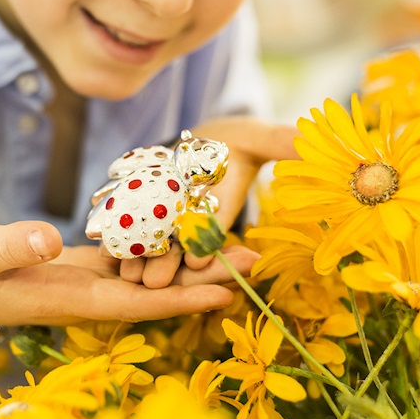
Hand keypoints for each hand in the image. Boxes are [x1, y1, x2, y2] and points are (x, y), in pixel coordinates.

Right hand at [0, 220, 257, 349]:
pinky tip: (177, 226)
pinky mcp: (75, 263)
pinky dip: (153, 243)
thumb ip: (12, 248)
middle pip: (156, 289)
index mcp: (68, 299)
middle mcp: (85, 294)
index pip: (138, 304)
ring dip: (187, 259)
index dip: (184, 299)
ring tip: (229, 240)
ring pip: (146, 271)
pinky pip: (125, 254)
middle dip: (203, 277)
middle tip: (252, 258)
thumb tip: (49, 240)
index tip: (227, 291)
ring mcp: (82, 279)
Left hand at [118, 116, 296, 283]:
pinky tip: (104, 246)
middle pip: (182, 246)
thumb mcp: (259, 136)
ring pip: (155, 244)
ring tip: (125, 271)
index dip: (206, 242)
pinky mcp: (149, 213)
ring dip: (141, 259)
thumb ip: (280, 142)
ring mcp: (172, 220)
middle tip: (154, 281)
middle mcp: (197, 220)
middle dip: (169, 264)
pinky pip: (133, 227)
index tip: (196, 259)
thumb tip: (315, 142)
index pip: (216, 228)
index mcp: (224, 207)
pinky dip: (120, 237)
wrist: (204, 142)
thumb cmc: (237, 140)